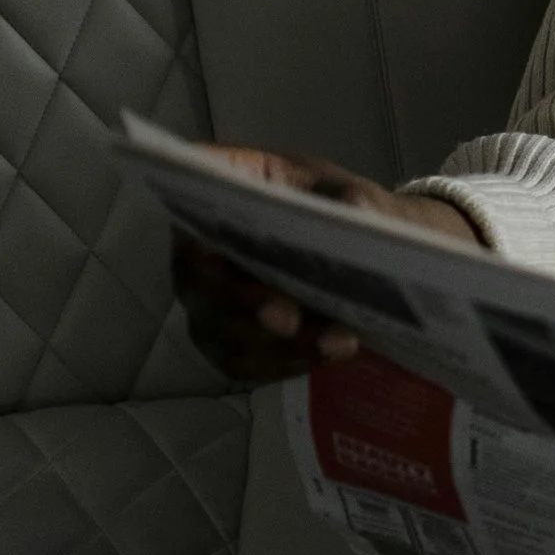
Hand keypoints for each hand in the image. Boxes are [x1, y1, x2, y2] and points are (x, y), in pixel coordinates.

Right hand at [172, 146, 482, 381]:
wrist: (362, 250)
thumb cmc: (342, 209)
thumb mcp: (353, 192)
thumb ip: (353, 200)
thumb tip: (357, 212)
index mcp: (224, 194)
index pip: (191, 205)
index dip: (198, 228)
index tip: (217, 252)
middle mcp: (200, 250)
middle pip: (200, 282)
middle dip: (245, 304)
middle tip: (289, 317)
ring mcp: (208, 300)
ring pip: (223, 331)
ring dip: (277, 344)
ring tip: (335, 341)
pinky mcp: (227, 340)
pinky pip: (244, 361)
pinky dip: (286, 362)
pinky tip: (327, 353)